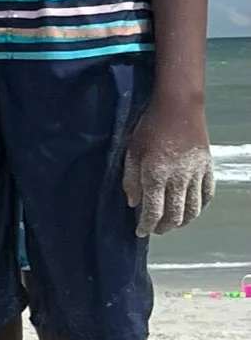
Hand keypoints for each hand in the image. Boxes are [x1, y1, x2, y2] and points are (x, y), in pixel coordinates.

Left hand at [123, 107, 212, 237]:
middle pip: (174, 215)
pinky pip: (206, 196)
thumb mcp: (131, 150)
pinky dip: (199, 208)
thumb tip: (133, 203)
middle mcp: (178, 179)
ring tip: (171, 224)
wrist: (179, 107)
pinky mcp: (208, 169)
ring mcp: (196, 175)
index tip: (140, 232)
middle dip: (163, 227)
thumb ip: (131, 178)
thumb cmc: (149, 126)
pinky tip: (190, 210)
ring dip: (182, 222)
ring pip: (193, 209)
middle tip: (154, 230)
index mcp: (156, 175)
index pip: (153, 211)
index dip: (146, 225)